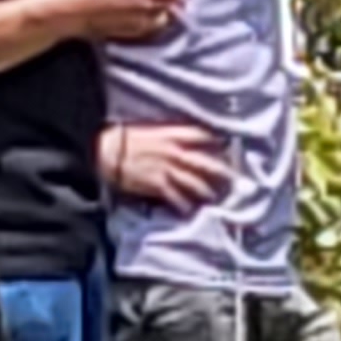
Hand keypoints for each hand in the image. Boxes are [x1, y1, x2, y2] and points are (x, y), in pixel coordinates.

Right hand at [59, 0, 186, 45]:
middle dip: (175, 4)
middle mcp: (146, 4)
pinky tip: (144, 19)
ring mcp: (139, 21)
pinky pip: (150, 29)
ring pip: (162, 20)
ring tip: (159, 10)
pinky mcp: (131, 34)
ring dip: (164, 15)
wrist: (72, 11)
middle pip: (172, 7)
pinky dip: (151, 24)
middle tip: (176, 1)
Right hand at [102, 121, 226, 211]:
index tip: (228, 147)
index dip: (218, 142)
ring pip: (196, 183)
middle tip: (236, 180)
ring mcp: (168, 169)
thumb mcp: (149, 129)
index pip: (203, 135)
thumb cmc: (122, 137)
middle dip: (223, 172)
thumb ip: (168, 133)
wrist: (104, 150)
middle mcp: (175, 151)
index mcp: (172, 133)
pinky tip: (190, 211)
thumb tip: (181, 140)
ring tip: (216, 199)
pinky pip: (177, 198)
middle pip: (207, 163)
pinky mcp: (158, 185)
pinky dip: (185, 206)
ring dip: (208, 193)